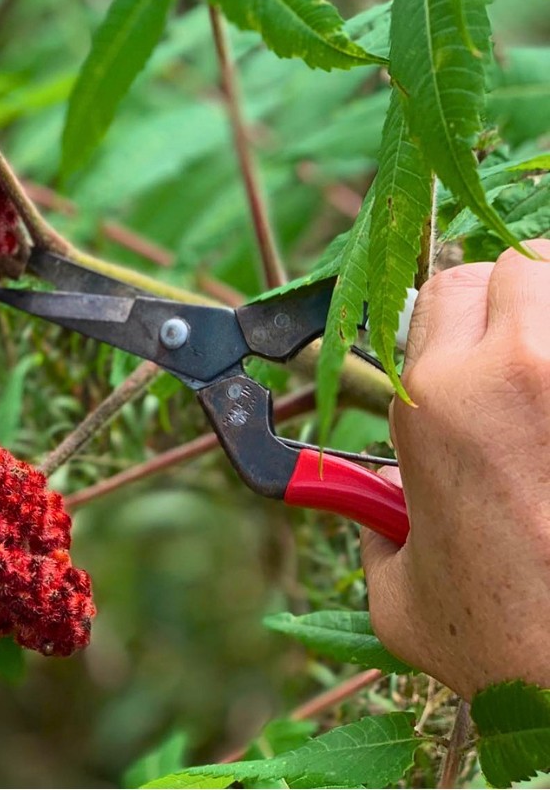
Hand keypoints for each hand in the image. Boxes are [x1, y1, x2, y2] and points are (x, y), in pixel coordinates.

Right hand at [362, 240, 549, 697]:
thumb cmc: (505, 646)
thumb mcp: (401, 587)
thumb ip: (377, 527)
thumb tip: (381, 508)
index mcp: (436, 400)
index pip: (442, 286)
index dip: (453, 313)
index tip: (466, 347)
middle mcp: (517, 369)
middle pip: (521, 264)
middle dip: (517, 299)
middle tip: (522, 356)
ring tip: (548, 378)